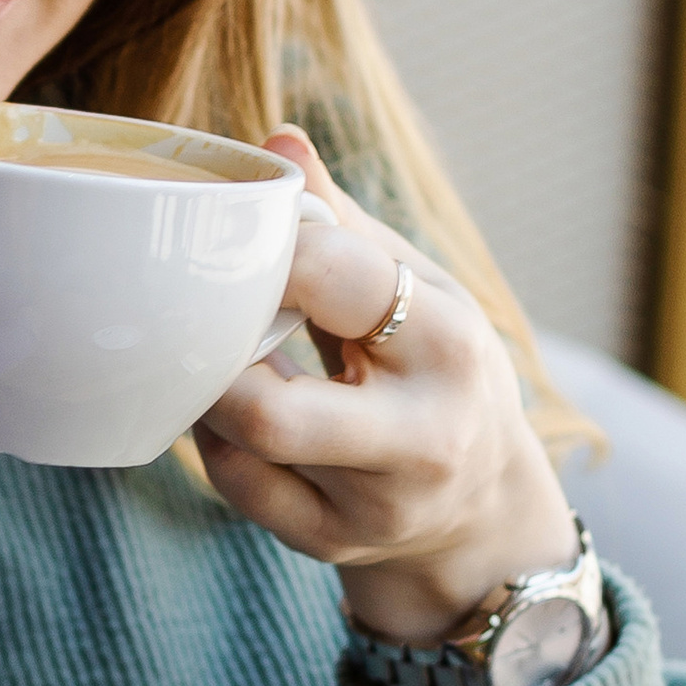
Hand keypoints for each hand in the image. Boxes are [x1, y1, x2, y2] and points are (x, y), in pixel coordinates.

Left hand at [194, 130, 576, 644]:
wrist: (481, 505)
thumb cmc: (434, 366)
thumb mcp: (416, 286)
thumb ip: (342, 223)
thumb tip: (277, 142)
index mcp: (451, 346)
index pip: (334, 280)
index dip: (270, 249)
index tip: (247, 239)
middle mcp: (423, 438)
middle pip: (270, 410)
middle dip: (216, 355)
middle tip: (204, 313)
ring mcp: (376, 506)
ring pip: (243, 451)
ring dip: (207, 394)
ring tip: (213, 354)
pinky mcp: (332, 543)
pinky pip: (238, 490)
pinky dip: (215, 441)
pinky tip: (226, 408)